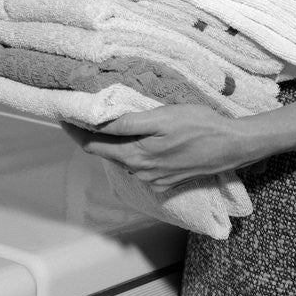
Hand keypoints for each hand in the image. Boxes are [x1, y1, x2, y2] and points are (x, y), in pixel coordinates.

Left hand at [61, 103, 256, 190]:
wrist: (232, 146)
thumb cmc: (199, 126)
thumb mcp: (162, 117)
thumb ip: (129, 123)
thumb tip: (99, 123)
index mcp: (137, 156)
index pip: (95, 146)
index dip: (76, 132)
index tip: (63, 117)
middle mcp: (141, 172)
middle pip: (107, 153)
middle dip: (91, 136)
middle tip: (80, 115)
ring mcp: (154, 179)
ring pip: (124, 159)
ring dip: (113, 143)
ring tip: (106, 123)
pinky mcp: (166, 180)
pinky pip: (140, 165)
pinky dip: (132, 151)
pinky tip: (138, 138)